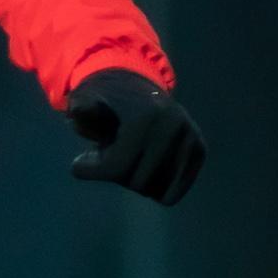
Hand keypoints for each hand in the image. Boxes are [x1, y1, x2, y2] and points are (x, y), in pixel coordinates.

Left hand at [66, 68, 204, 205]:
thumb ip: (80, 109)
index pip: (118, 167)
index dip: (91, 170)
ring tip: (126, 154)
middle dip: (115, 173)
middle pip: (138, 183)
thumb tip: (77, 111)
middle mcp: (174, 127)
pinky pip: (172, 191)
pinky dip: (152, 185)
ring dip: (134, 179)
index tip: (77, 163)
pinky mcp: (200, 149)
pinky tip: (142, 163)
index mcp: (145, 115)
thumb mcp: (85, 99)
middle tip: (105, 154)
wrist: (134, 85)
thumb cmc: (103, 99)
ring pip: (156, 192)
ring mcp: (191, 138)